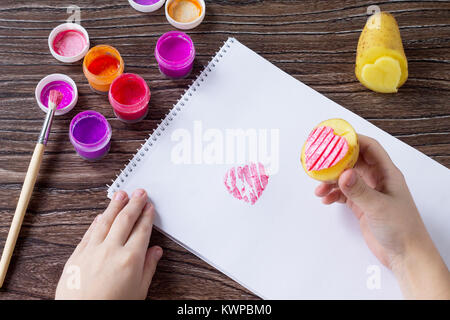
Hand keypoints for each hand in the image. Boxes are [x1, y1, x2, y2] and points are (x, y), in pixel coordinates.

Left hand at [55, 189, 161, 299]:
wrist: (81, 317)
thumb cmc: (112, 306)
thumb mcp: (139, 291)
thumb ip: (148, 268)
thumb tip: (155, 252)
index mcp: (130, 259)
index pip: (142, 230)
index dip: (147, 216)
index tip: (150, 207)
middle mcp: (112, 250)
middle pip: (126, 220)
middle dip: (134, 204)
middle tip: (140, 193)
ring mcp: (93, 251)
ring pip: (106, 221)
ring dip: (115, 206)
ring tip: (121, 195)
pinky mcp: (77, 255)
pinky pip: (89, 233)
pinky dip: (97, 222)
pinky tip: (102, 215)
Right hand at [315, 134, 449, 298]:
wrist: (405, 255)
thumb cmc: (402, 228)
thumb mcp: (378, 207)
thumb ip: (359, 190)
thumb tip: (343, 174)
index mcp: (387, 173)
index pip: (370, 148)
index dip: (353, 141)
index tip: (334, 140)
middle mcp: (377, 179)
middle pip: (354, 161)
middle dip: (336, 161)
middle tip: (320, 162)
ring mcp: (369, 192)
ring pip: (346, 178)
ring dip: (331, 181)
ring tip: (319, 188)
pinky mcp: (362, 206)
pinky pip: (343, 194)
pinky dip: (333, 195)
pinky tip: (326, 200)